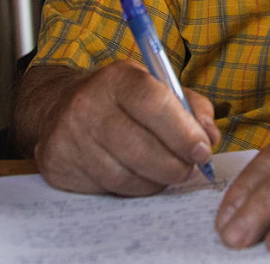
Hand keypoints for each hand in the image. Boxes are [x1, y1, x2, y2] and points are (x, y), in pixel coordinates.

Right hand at [31, 59, 220, 195]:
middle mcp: (88, 105)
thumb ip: (190, 107)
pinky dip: (131, 189)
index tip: (203, 150)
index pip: (154, 104)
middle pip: (140, 148)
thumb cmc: (119, 100)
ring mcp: (70, 137)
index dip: (184, 133)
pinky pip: (107, 189)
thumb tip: (210, 136)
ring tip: (165, 173)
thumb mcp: (155, 87)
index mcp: (117, 78)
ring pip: (125, 176)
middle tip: (190, 169)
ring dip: (155, 181)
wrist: (59, 108)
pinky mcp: (59, 166)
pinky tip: (137, 176)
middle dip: (174, 166)